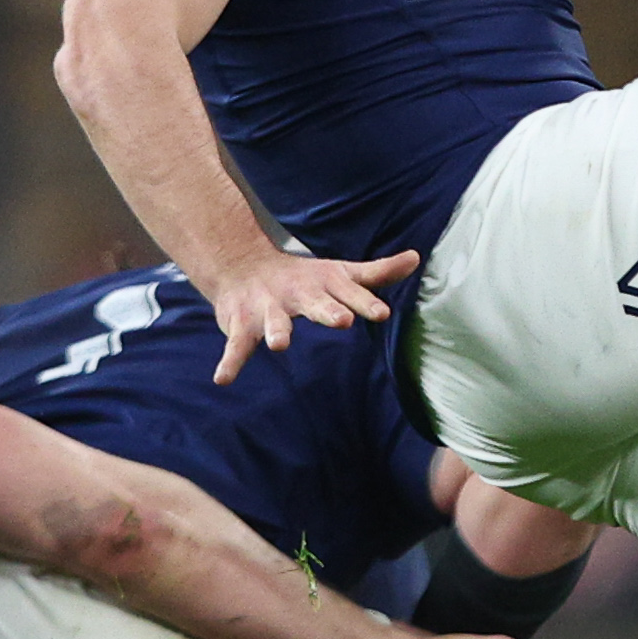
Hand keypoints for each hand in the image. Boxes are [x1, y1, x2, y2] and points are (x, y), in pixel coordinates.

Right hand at [204, 247, 419, 383]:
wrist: (242, 265)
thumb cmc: (304, 278)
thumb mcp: (340, 272)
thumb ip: (376, 273)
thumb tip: (415, 258)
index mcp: (325, 285)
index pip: (350, 293)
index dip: (365, 303)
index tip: (381, 313)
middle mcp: (298, 295)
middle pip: (316, 304)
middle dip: (328, 311)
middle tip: (342, 320)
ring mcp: (269, 309)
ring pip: (274, 322)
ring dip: (277, 331)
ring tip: (279, 345)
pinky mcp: (241, 323)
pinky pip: (236, 345)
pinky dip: (229, 362)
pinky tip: (222, 380)